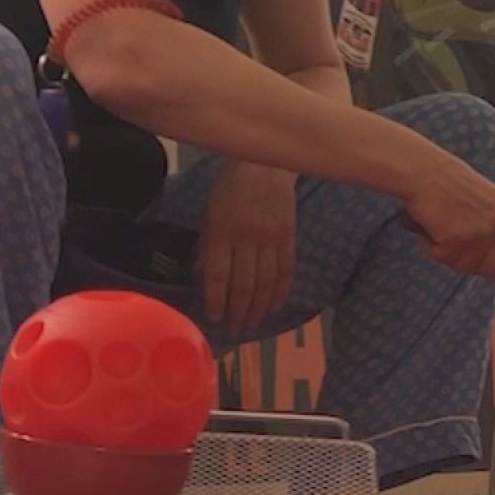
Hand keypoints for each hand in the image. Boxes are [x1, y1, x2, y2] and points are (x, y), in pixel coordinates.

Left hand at [198, 160, 298, 330]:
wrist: (264, 165)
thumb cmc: (229, 188)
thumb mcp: (208, 214)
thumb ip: (208, 245)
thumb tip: (205, 277)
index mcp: (222, 232)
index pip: (219, 275)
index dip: (216, 300)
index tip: (214, 317)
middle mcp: (246, 239)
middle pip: (243, 284)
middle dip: (238, 311)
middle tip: (235, 328)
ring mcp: (270, 239)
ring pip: (265, 282)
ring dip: (258, 307)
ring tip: (252, 324)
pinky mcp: (289, 237)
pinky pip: (286, 270)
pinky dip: (281, 292)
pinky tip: (275, 306)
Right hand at [400, 154, 494, 283]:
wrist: (425, 171)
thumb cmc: (450, 185)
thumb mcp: (491, 204)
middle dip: (474, 264)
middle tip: (458, 244)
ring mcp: (484, 231)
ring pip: (469, 267)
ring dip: (452, 255)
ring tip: (444, 229)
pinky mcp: (460, 237)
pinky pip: (445, 259)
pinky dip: (433, 248)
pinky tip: (433, 228)